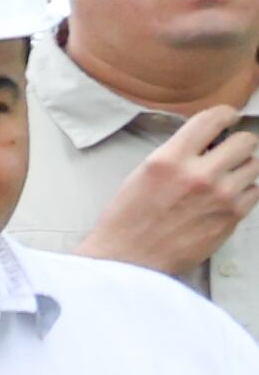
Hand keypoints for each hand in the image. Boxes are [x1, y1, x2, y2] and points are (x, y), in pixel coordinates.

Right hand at [88, 101, 258, 275]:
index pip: (213, 119)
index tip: (228, 118)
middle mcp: (199, 174)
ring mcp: (220, 196)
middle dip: (237, 145)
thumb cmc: (128, 220)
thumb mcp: (142, 174)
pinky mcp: (231, 217)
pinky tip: (225, 198)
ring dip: (242, 169)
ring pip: (254, 166)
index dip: (226, 114)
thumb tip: (207, 142)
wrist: (128, 260)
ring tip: (225, 179)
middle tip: (227, 153)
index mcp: (170, 159)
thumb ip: (176, 154)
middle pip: (245, 141)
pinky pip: (254, 192)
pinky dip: (244, 192)